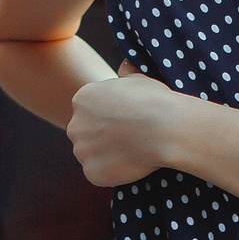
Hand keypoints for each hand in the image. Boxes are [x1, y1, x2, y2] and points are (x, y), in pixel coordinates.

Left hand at [66, 63, 191, 187]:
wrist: (164, 129)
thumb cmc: (154, 101)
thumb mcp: (139, 79)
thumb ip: (126, 74)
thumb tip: (124, 65)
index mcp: (82, 99)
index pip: (89, 112)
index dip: (109, 117)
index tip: (126, 120)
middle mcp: (75, 124)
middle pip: (85, 134)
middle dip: (102, 137)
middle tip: (128, 139)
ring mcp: (81, 150)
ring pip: (91, 156)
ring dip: (106, 156)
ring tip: (132, 152)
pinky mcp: (91, 172)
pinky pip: (99, 174)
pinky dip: (112, 173)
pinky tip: (131, 164)